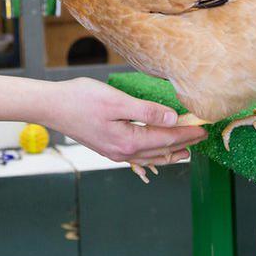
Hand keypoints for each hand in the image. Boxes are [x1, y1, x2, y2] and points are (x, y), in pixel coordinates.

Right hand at [44, 78, 205, 168]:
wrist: (51, 106)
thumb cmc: (80, 99)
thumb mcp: (117, 101)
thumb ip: (146, 111)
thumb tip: (172, 120)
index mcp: (128, 141)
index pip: (166, 138)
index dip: (187, 133)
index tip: (204, 128)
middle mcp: (123, 151)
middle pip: (161, 150)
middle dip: (184, 143)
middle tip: (202, 138)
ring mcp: (114, 152)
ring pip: (150, 156)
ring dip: (170, 152)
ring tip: (186, 151)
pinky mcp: (107, 147)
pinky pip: (138, 155)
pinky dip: (153, 154)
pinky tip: (154, 152)